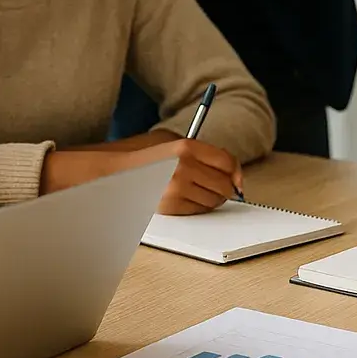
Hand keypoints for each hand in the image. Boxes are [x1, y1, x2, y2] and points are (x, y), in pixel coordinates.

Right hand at [129, 138, 243, 214]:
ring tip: (195, 191)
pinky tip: (185, 198)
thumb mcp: (175, 147)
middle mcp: (183, 167)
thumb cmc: (148, 160)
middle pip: (224, 184)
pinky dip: (198, 207)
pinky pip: (199, 211)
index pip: (227, 162)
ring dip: (211, 199)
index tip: (237, 181)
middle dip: (225, 189)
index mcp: (186, 147)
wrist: (118, 173)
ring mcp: (176, 188)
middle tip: (217, 188)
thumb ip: (204, 155)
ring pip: (214, 201)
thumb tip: (234, 174)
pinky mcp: (170, 205)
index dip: (236, 173)